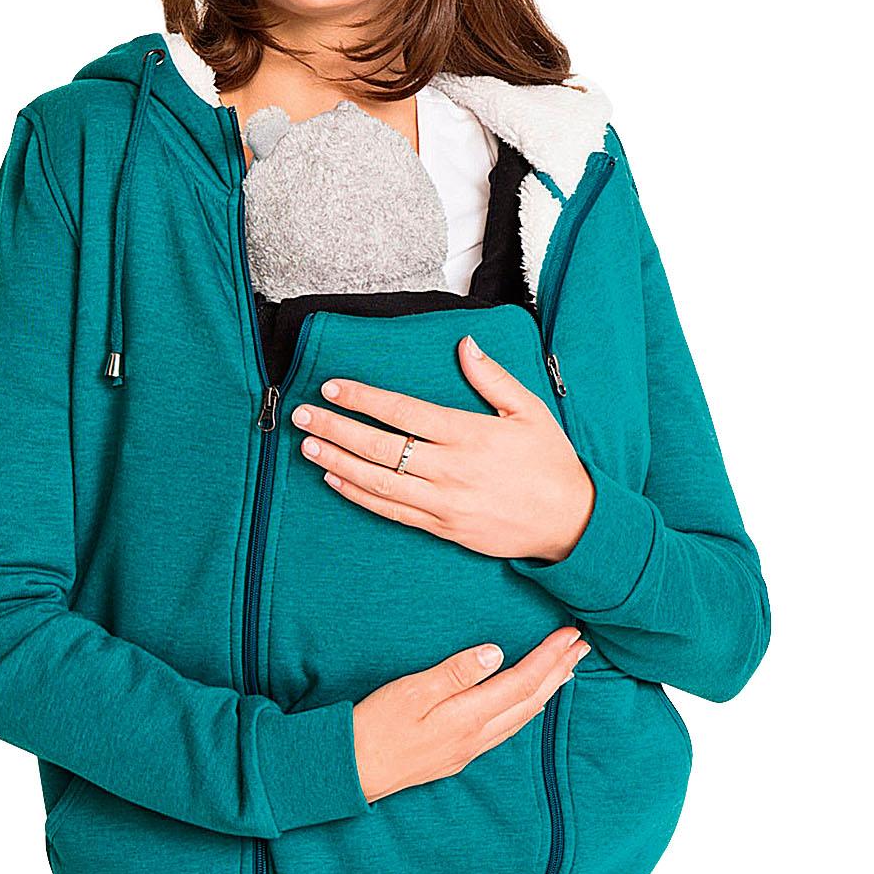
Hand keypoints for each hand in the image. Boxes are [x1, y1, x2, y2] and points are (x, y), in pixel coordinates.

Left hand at [289, 336, 594, 562]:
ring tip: (308, 445)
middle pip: (379, 446)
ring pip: (377, 481)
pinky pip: (391, 511)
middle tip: (302, 414)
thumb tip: (464, 345)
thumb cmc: (550, 462)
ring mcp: (443, 503)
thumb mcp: (529, 411)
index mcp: (468, 434)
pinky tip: (335, 480)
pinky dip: (359, 496)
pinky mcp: (443, 528)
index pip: (402, 412)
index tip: (332, 388)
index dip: (363, 399)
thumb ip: (492, 378)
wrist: (571, 522)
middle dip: (335, 428)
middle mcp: (450, 469)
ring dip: (338, 461)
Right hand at [353, 627, 591, 803]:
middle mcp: (476, 736)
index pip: (522, 682)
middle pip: (531, 701)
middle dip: (559, 672)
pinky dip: (526, 710)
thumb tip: (495, 654)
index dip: (549, 658)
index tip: (570, 635)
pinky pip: (506, 729)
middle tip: (582, 647)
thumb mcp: (410, 691)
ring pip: (522, 718)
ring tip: (566, 671)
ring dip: (547, 691)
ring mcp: (468, 749)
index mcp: (467, 717)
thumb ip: (454, 672)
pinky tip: (528, 704)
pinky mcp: (457, 754)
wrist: (350, 772)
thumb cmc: (373, 727)